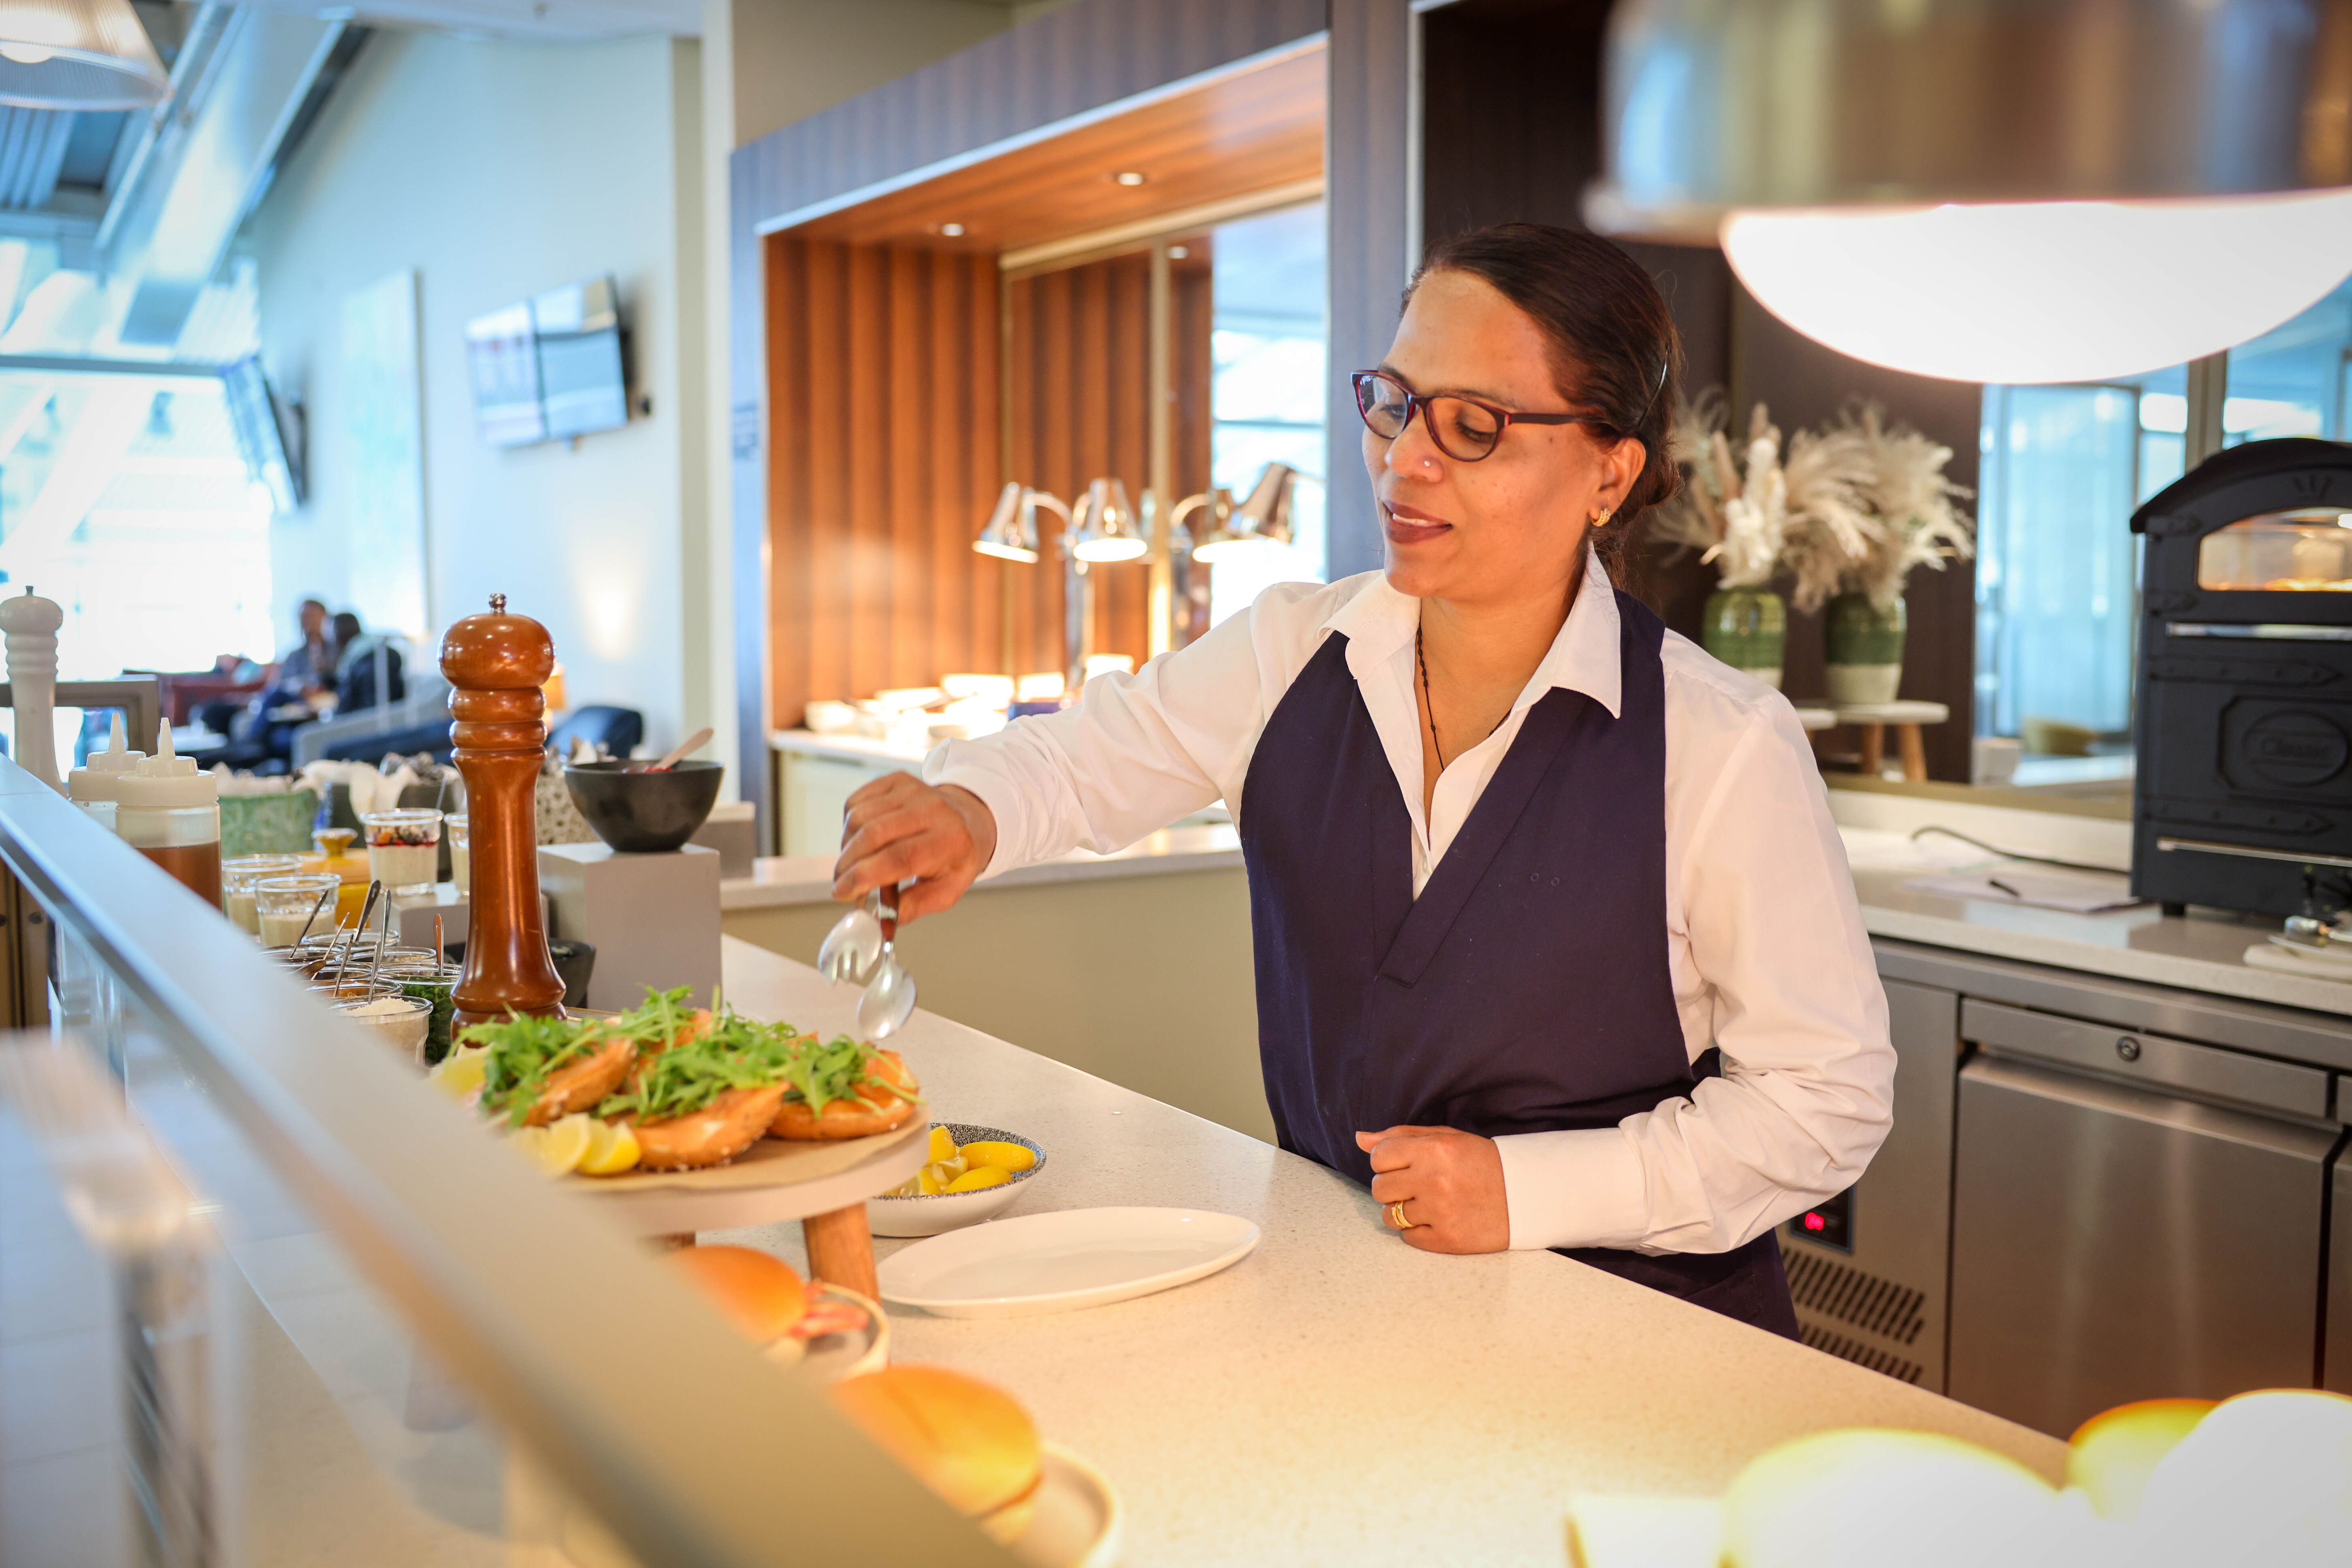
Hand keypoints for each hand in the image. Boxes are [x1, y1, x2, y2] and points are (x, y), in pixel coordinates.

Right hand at [831, 774, 997, 921]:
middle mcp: (931, 810)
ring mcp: (912, 790)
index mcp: (948, 841)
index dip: (863, 876)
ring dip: (846, 846)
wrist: (969, 820)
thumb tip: (876, 925)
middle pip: (873, 835)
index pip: (898, 858)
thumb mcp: (945, 892)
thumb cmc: (956, 858)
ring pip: (859, 817)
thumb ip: (910, 909)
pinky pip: (856, 801)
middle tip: (840, 884)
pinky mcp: (896, 780)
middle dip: (848, 864)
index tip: (842, 892)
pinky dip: (849, 825)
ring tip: (854, 864)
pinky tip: (860, 839)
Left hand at [1355, 1125, 1508, 1253]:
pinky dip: (1417, 1230)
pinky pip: (1407, 1237)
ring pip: (1390, 1215)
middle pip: (1379, 1187)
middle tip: (1416, 1184)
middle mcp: (1433, 1180)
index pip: (1378, 1156)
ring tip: (1426, 1203)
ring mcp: (1439, 1212)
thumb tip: (1360, 1138)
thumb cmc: (1481, 1162)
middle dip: (1392, 1185)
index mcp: (1433, 1150)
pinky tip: (1437, 1219)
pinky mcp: (1446, 1240)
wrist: (1525, 1194)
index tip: (1402, 1164)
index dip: (1386, 1161)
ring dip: (1401, 1210)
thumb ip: (1400, 1136)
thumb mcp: (1445, 1138)